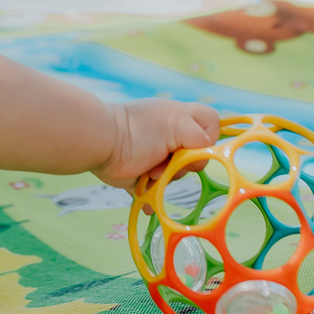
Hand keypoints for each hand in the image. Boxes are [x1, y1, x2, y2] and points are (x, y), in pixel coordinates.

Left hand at [94, 97, 219, 188]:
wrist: (103, 143)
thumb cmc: (140, 129)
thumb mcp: (177, 123)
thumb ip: (199, 137)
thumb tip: (204, 155)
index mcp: (180, 119)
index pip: (211, 124)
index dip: (209, 136)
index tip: (195, 145)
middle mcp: (172, 137)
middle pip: (197, 157)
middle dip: (184, 163)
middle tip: (168, 158)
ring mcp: (158, 157)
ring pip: (179, 176)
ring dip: (167, 177)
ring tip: (151, 171)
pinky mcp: (144, 176)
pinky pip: (157, 191)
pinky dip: (154, 194)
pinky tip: (147, 188)